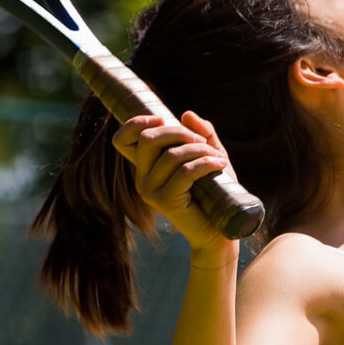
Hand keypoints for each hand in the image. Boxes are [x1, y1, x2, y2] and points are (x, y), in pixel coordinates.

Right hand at [112, 111, 234, 251]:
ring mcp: (151, 191)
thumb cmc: (215, 191)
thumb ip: (202, 135)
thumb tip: (187, 114)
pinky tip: (221, 165)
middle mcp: (142, 178)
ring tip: (219, 159)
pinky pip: (186, 172)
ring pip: (171, 155)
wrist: (220, 230)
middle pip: (148, 139)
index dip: (135, 123)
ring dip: (200, 150)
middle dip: (179, 132)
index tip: (162, 119)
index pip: (122, 140)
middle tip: (203, 142)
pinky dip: (206, 163)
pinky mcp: (166, 201)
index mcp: (147, 166)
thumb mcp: (210, 156)